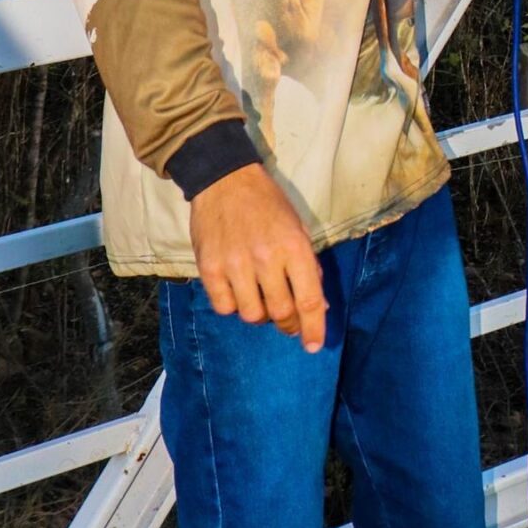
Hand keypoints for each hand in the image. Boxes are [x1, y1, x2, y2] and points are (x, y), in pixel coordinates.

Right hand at [189, 163, 326, 351]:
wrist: (225, 181)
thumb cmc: (269, 205)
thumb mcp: (299, 229)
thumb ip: (309, 268)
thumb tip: (318, 308)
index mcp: (294, 247)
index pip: (309, 300)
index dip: (314, 329)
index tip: (313, 346)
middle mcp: (266, 258)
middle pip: (280, 312)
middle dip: (288, 324)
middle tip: (287, 321)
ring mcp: (235, 264)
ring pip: (251, 315)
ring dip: (260, 315)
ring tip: (260, 299)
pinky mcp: (209, 268)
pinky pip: (224, 307)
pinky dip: (233, 306)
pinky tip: (238, 292)